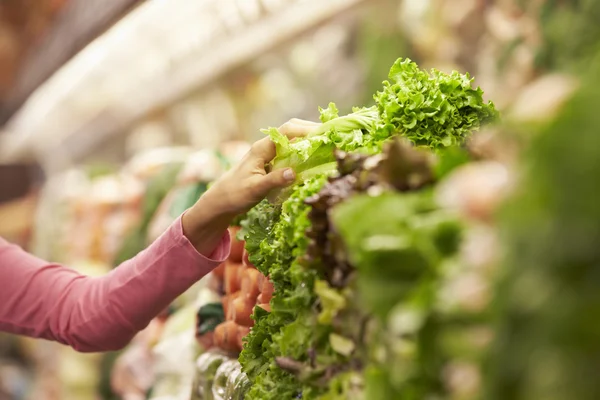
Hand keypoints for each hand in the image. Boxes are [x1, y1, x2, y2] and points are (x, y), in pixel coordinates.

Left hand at [182, 119, 318, 255]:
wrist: (220, 201)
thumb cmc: (234, 194)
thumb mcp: (255, 189)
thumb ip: (274, 180)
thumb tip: (294, 172)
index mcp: (262, 148)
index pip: (287, 131)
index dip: (307, 129)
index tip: (325, 133)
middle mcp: (266, 147)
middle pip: (292, 130)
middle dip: (312, 130)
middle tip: (332, 135)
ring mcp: (269, 154)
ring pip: (293, 141)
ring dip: (309, 140)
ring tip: (328, 143)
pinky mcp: (271, 163)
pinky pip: (291, 152)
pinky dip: (304, 152)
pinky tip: (315, 158)